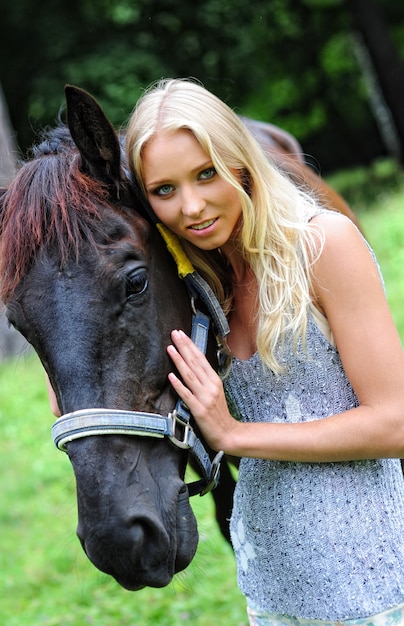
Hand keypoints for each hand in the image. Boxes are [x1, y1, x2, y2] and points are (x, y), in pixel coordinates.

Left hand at [167, 329, 237, 451]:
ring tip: (170, 348)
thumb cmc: (218, 413)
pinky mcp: (199, 410)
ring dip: (179, 360)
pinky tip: (170, 375)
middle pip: (195, 362)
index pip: (200, 358)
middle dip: (183, 346)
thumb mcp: (215, 391)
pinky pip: (186, 395)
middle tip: (174, 333)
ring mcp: (205, 397)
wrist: (227, 434)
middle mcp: (210, 386)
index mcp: (214, 380)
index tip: (181, 334)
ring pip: (189, 375)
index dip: (190, 345)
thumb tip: (191, 365)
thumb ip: (204, 379)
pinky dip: (178, 385)